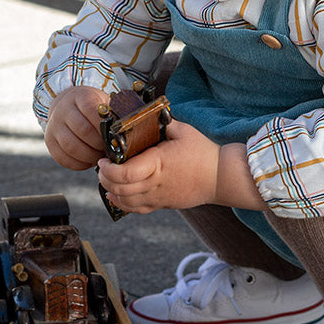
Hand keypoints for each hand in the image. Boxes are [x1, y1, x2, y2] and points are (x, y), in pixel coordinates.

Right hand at [44, 86, 109, 169]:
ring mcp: (53, 126)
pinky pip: (63, 158)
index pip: (90, 110)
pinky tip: (89, 160)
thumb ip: (113, 113)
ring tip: (100, 156)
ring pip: (71, 146)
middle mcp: (62, 110)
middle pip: (82, 130)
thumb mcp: (102, 102)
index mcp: (79, 96)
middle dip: (99, 143)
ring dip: (90, 155)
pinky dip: (79, 163)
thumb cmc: (92, 107)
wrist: (66, 106)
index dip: (103, 126)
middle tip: (109, 149)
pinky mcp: (50, 142)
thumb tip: (124, 132)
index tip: (113, 135)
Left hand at [97, 123, 264, 214]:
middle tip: (102, 167)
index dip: (108, 170)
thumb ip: (161, 122)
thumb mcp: (182, 130)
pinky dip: (122, 204)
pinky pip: (136, 209)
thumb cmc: (203, 152)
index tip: (104, 159)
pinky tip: (115, 195)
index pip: (125, 174)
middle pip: (119, 190)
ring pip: (125, 202)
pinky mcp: (162, 204)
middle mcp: (156, 183)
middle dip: (105, 179)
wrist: (221, 177)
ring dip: (111, 191)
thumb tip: (144, 113)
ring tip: (107, 178)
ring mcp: (158, 197)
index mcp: (158, 164)